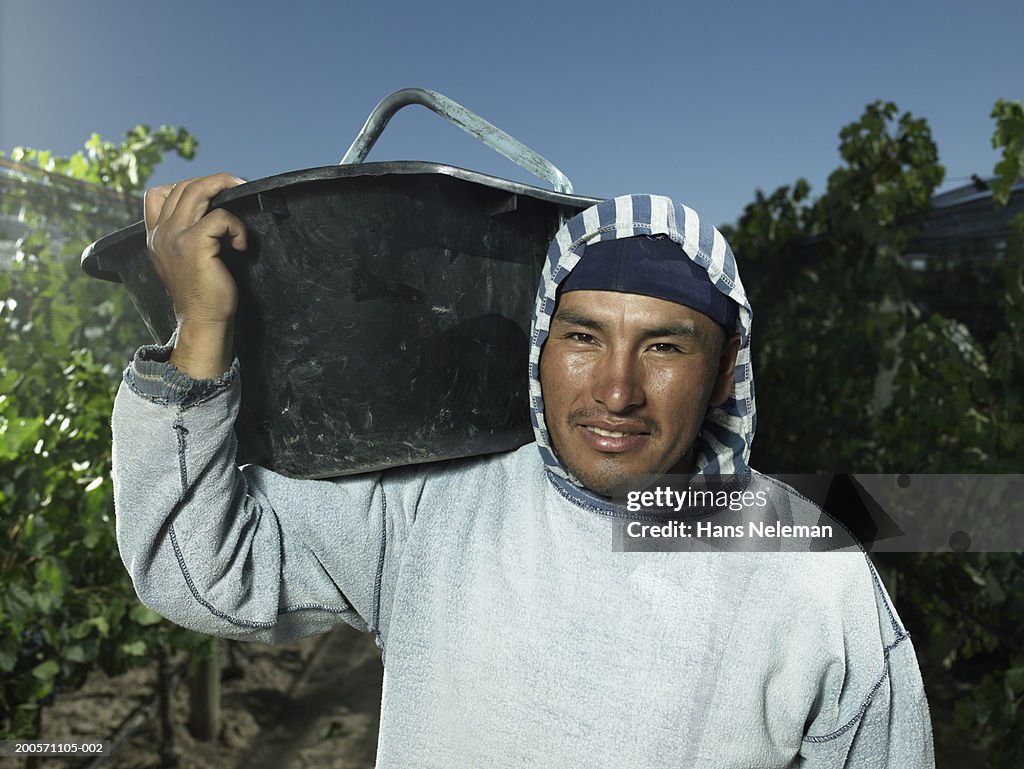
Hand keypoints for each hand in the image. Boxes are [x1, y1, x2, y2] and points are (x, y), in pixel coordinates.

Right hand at [144, 173, 247, 325]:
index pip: (157, 193)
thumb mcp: (183, 260)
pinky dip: (236, 226)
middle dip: (214, 181)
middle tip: (237, 185)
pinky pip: (220, 218)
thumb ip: (184, 235)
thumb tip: (210, 211)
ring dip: (224, 187)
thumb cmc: (202, 293)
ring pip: (197, 191)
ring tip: (241, 196)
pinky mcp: (194, 245)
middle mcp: (160, 233)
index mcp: (155, 236)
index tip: (212, 194)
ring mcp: (174, 237)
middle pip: (182, 187)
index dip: (187, 185)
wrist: (202, 321)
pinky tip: (240, 245)